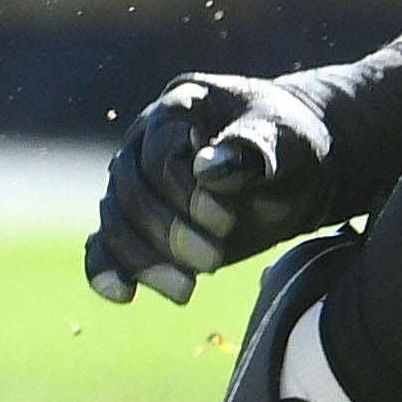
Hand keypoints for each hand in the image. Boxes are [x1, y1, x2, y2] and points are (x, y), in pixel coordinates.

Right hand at [82, 54, 401, 305]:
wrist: (297, 171)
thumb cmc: (292, 147)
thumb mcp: (286, 142)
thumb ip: (251, 150)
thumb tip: (207, 169)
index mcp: (180, 107)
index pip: (159, 157)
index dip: (184, 194)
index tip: (226, 223)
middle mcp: (145, 141)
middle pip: (131, 193)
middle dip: (168, 234)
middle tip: (213, 262)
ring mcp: (135, 182)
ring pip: (116, 223)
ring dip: (144, 261)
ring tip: (186, 290)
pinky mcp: (137, 222)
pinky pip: (104, 245)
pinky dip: (106, 271)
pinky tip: (124, 295)